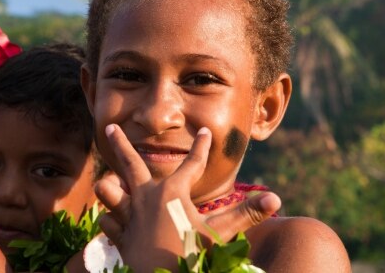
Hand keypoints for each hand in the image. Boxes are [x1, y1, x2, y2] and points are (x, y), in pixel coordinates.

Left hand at [94, 124, 280, 271]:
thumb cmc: (195, 257)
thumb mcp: (221, 235)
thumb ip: (246, 215)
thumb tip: (276, 198)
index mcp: (174, 192)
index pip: (192, 164)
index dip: (201, 148)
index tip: (205, 133)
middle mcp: (146, 197)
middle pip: (130, 162)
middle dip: (120, 143)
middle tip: (109, 127)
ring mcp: (130, 215)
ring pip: (109, 190)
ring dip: (110, 186)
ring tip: (109, 181)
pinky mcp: (120, 235)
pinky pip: (109, 220)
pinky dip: (112, 219)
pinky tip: (114, 219)